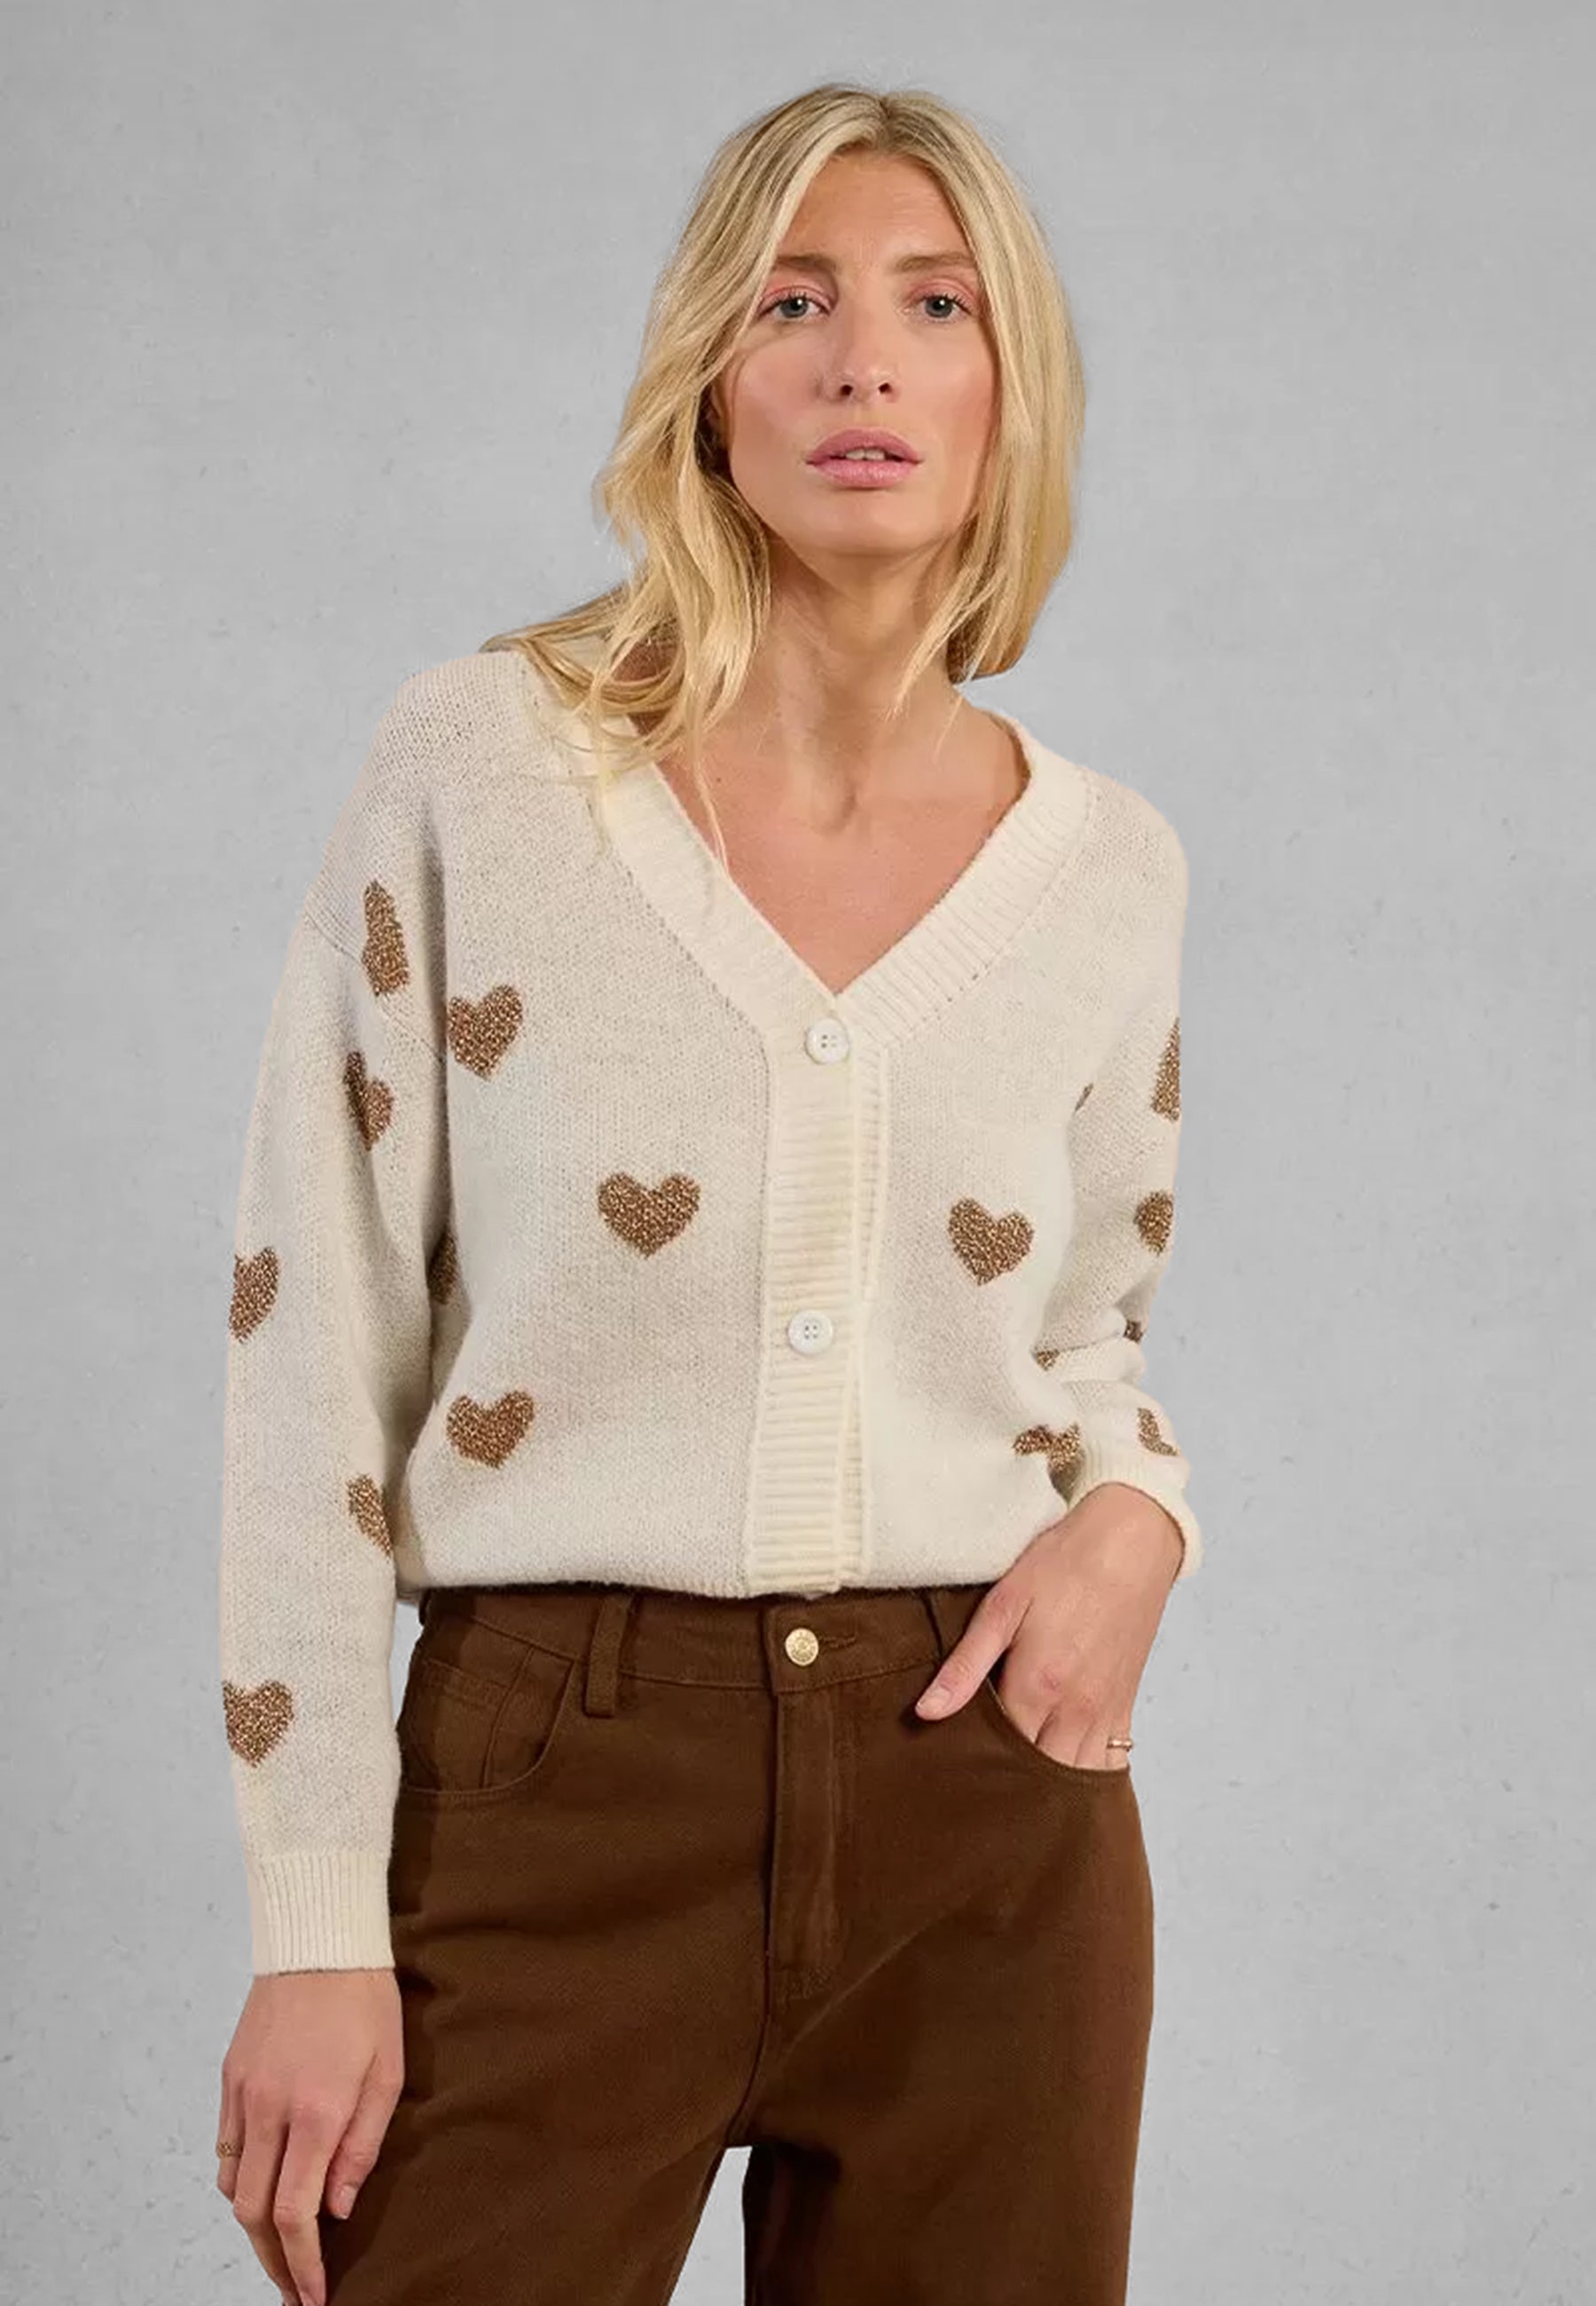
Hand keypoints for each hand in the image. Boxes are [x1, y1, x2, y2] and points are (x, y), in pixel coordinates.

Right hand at [217, 1967, 402, 2305]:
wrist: (319, 1938)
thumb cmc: (365, 2000)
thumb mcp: (387, 2072)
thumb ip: (362, 2147)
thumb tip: (338, 2209)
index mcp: (314, 2111)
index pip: (294, 2213)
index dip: (302, 2265)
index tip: (313, 2296)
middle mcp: (269, 2108)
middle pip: (253, 2213)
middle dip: (272, 2261)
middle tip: (294, 2286)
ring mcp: (242, 2093)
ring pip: (232, 2185)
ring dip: (253, 2224)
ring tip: (281, 2245)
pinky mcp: (229, 2077)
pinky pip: (224, 2146)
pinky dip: (239, 2179)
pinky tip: (263, 2188)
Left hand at [913, 1484, 1183, 1768]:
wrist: (1132, 1542)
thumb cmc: (1064, 1565)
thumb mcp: (1003, 1605)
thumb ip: (965, 1665)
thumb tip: (926, 1713)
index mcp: (1038, 1687)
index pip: (997, 1756)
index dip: (971, 1766)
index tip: (947, 1773)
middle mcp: (1075, 1711)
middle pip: (1038, 1779)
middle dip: (1008, 1790)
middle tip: (975, 1795)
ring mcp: (1105, 1714)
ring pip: (1076, 1782)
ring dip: (1048, 1794)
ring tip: (1015, 1800)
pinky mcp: (1124, 1707)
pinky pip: (1110, 1765)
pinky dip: (1087, 1782)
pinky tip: (1064, 1789)